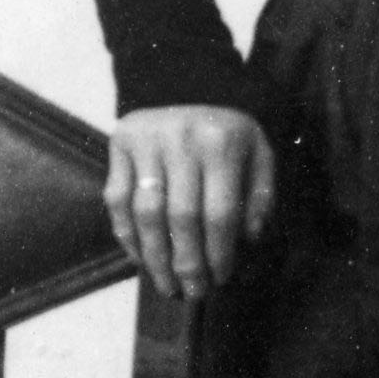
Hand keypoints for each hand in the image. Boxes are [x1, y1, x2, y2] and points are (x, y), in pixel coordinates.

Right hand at [103, 107, 277, 299]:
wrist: (187, 85)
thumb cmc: (228, 134)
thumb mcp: (259, 154)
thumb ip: (260, 196)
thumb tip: (248, 239)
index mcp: (222, 143)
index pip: (219, 213)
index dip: (219, 253)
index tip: (220, 280)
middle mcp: (181, 139)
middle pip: (181, 218)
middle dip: (187, 264)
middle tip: (192, 293)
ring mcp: (146, 140)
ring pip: (146, 214)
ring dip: (155, 258)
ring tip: (167, 285)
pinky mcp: (120, 143)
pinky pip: (118, 200)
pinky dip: (127, 236)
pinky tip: (142, 259)